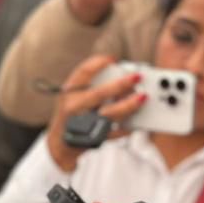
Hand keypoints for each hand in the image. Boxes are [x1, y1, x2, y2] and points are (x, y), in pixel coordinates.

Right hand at [46, 56, 146, 171]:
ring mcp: (83, 124)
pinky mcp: (93, 139)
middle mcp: (74, 106)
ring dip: (128, 105)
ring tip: (142, 98)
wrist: (61, 144)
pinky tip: (138, 120)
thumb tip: (123, 77)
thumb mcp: (74, 95)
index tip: (113, 58)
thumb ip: (92, 84)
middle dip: (120, 85)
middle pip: (99, 94)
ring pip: (109, 114)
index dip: (98, 63)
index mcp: (69, 91)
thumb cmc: (73, 113)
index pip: (82, 72)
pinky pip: (115, 132)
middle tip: (137, 77)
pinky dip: (128, 126)